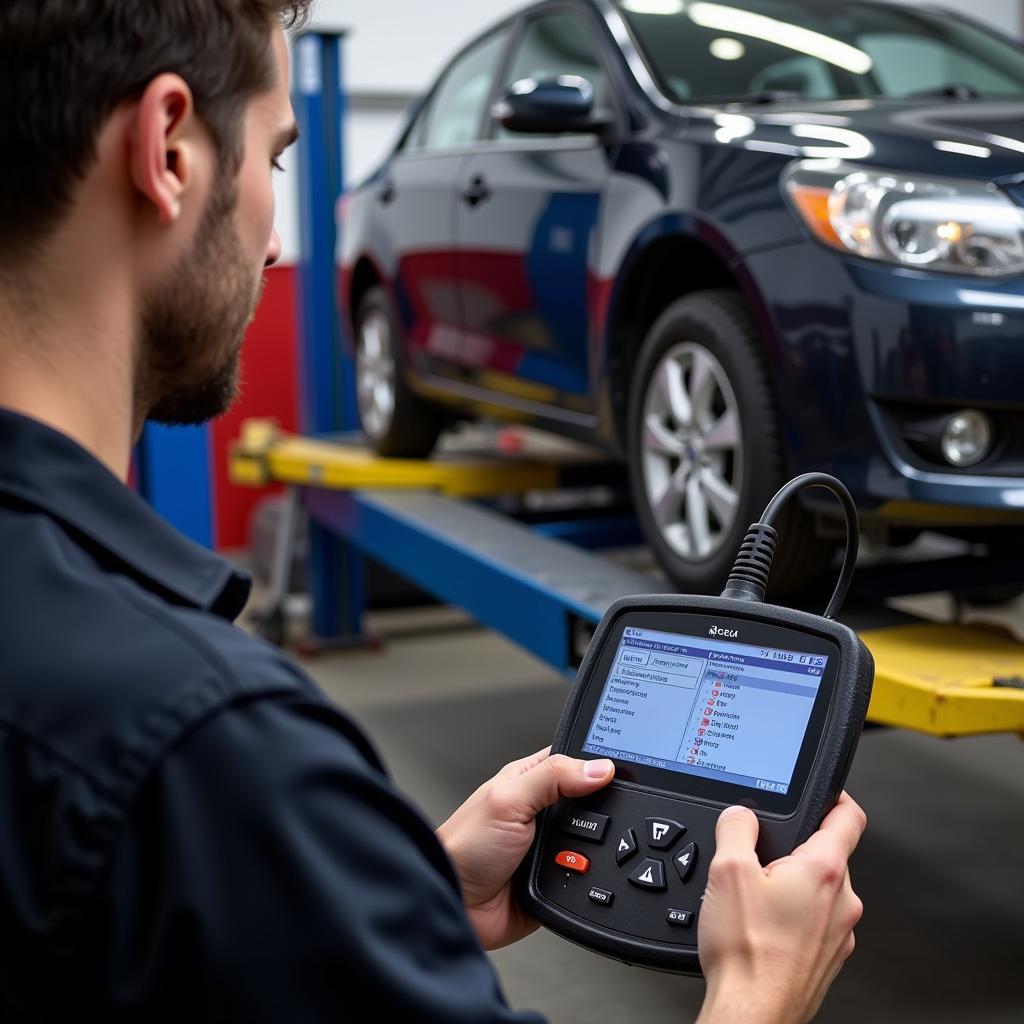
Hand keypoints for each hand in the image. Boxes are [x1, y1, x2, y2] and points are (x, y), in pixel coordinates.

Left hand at [436, 747, 614, 950]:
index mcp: (529, 780)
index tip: (624, 769)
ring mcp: (551, 846)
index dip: (598, 762)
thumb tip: (599, 767)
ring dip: (594, 848)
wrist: (456, 906)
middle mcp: (542, 811)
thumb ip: (553, 778)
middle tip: (596, 818)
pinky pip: (589, 873)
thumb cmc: (463, 848)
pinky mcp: (558, 878)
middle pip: (592, 803)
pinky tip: (583, 874)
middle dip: (600, 813)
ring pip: (596, 840)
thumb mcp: (508, 800)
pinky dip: (591, 875)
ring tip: (579, 850)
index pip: (575, 760)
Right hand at [697, 793, 866, 1023]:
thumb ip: (736, 827)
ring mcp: (839, 934)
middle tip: (759, 857)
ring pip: (818, 891)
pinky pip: (813, 923)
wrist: (751, 1012)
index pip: (848, 815)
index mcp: (824, 870)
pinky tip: (761, 929)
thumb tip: (741, 814)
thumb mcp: (727, 870)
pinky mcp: (827, 959)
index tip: (822, 790)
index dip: (834, 795)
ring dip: (791, 887)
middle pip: (826, 854)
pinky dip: (791, 918)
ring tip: (754, 900)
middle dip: (794, 850)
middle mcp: (842, 901)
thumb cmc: (747, 952)